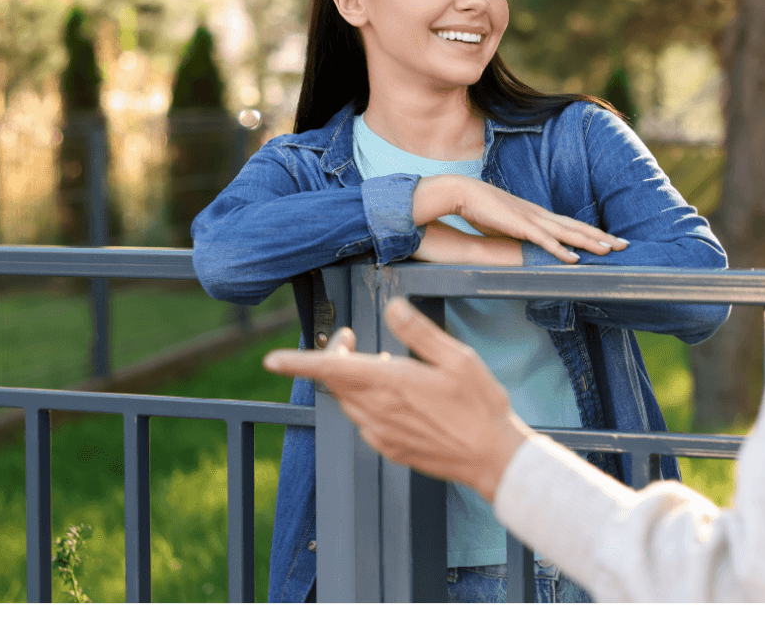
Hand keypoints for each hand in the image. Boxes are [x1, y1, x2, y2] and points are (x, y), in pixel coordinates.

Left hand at [263, 298, 534, 501]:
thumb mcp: (457, 358)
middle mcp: (377, 411)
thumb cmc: (479, 406)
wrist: (492, 457)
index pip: (330, 370)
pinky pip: (365, 419)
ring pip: (349, 401)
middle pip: (337, 382)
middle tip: (351, 338)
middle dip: (336, 357)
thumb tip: (392, 308)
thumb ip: (418, 331)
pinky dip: (370, 402)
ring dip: (354, 380)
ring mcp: (381, 433)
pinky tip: (399, 397)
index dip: (297, 363)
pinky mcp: (389, 447)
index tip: (272, 360)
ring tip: (386, 366)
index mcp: (389, 383)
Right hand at [416, 175, 628, 263]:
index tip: (611, 239)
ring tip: (609, 250)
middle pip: (577, 227)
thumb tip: (528, 244)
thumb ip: (521, 233)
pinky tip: (574, 259)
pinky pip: (544, 241)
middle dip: (602, 236)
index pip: (572, 225)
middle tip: (625, 245)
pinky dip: (560, 250)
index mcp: (539, 215)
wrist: (464, 193)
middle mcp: (541, 216)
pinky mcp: (520, 226)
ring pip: (567, 233)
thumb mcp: (508, 224)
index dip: (592, 232)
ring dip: (589, 242)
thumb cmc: (484, 209)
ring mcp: (532, 220)